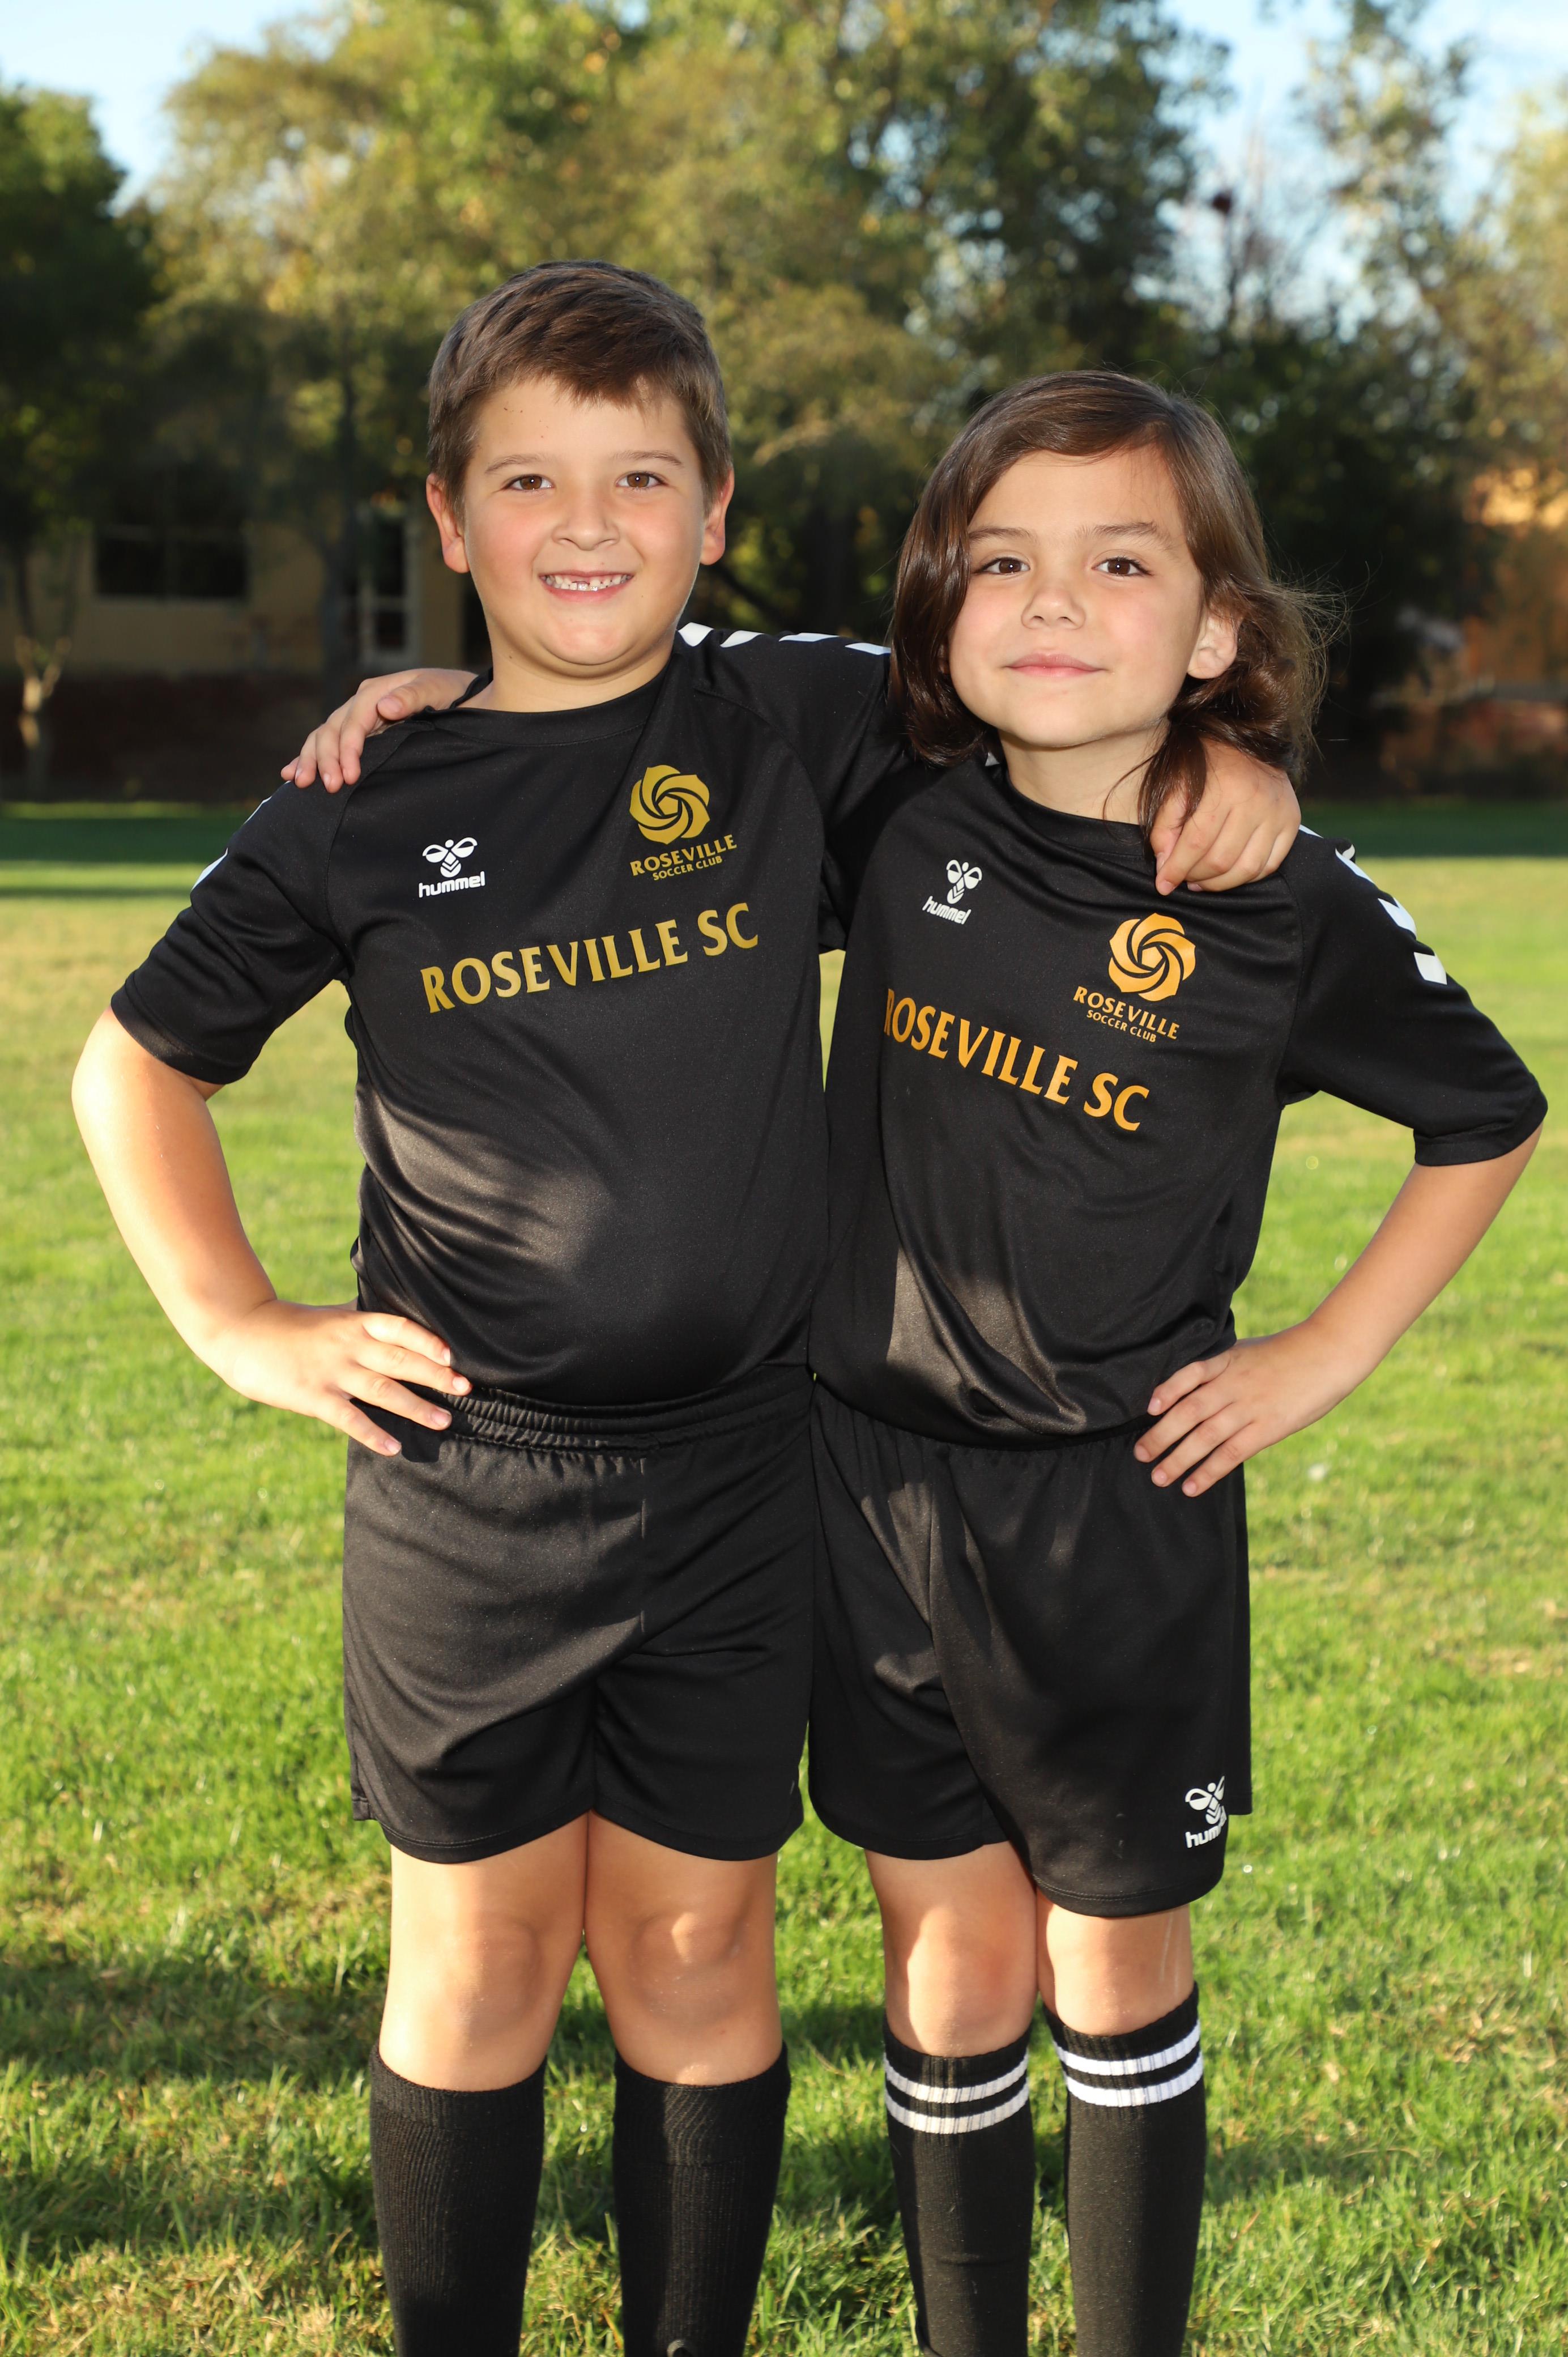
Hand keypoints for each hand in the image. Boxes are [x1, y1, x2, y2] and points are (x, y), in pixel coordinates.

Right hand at [205, 1299, 469, 1454]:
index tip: (452, 1355)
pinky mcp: (313, 1396)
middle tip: (466, 1389)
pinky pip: (348, 1418)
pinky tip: (393, 1447)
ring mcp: (331, 1371)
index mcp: (354, 1323)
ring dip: (415, 1407)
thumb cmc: (290, 1325)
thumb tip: (396, 1326)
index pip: (400, 1328)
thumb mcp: (331, 1317)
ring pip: (382, 1390)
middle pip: (400, 1360)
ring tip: (443, 1421)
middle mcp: (348, 1345)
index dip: (427, 1341)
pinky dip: (372, 1433)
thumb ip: (361, 1323)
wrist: (241, 1331)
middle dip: (435, 1375)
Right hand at [282, 668, 476, 790]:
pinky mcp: (359, 733)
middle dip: (327, 759)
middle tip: (331, 788)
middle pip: (333, 729)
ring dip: (311, 760)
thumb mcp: (439, 689)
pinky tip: (290, 773)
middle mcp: (363, 702)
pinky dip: (307, 757)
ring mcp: (358, 718)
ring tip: (302, 783)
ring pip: (324, 737)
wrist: (464, 696)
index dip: (349, 748)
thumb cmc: (454, 693)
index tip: (350, 775)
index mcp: (378, 691)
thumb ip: (414, 696)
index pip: (354, 720)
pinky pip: (327, 744)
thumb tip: (386, 706)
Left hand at [1134, 1327, 1358, 1497]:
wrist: (1328, 1353)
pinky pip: (1231, 1453)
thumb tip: (1194, 1387)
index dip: (1167, 1391)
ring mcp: (1250, 1407)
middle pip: (1188, 1411)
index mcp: (1226, 1361)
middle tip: (1140, 1454)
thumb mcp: (1248, 1351)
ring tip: (1158, 1477)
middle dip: (1161, 1435)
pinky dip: (1209, 1471)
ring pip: (1205, 1436)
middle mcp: (1233, 1385)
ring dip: (1178, 1459)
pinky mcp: (1268, 1428)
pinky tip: (1192, 1486)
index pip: (1189, 1375)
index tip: (1149, 1409)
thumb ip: (1222, 1368)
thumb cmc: (1288, 1353)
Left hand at [1150, 745, 1298, 895]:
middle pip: (1221, 859)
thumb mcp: (1177, 784)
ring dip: (1219, 884)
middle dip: (1195, 876)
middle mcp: (1256, 801)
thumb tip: (1164, 865)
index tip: (1163, 884)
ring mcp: (1278, 813)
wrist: (1250, 740)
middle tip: (1183, 878)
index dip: (1177, 868)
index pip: (1197, 842)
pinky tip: (1227, 874)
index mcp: (1225, 787)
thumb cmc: (1207, 763)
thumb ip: (1166, 824)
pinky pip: (1268, 866)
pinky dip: (1245, 878)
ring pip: (1246, 869)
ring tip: (1201, 881)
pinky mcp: (1291, 822)